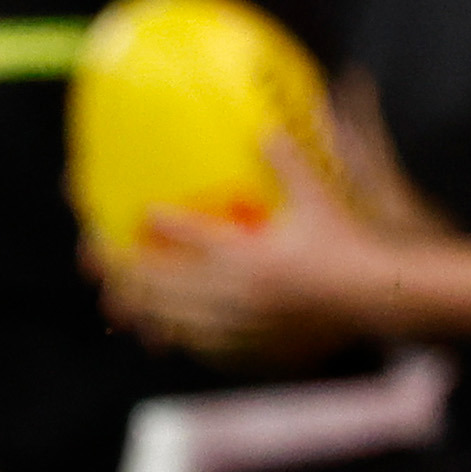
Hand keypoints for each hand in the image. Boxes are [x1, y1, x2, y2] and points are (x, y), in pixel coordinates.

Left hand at [98, 142, 394, 364]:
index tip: (141, 212)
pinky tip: (162, 328)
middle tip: (96, 256)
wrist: (374, 298)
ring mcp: (242, 322)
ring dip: (142, 306)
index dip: (163, 224)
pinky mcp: (250, 342)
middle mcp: (240, 292)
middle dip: (126, 271)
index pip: (196, 236)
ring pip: (176, 318)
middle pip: (168, 285)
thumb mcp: (320, 200)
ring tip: (115, 297)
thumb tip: (265, 130)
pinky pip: (200, 340)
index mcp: (254, 255)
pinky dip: (176, 332)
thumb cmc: (349, 244)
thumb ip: (289, 165)